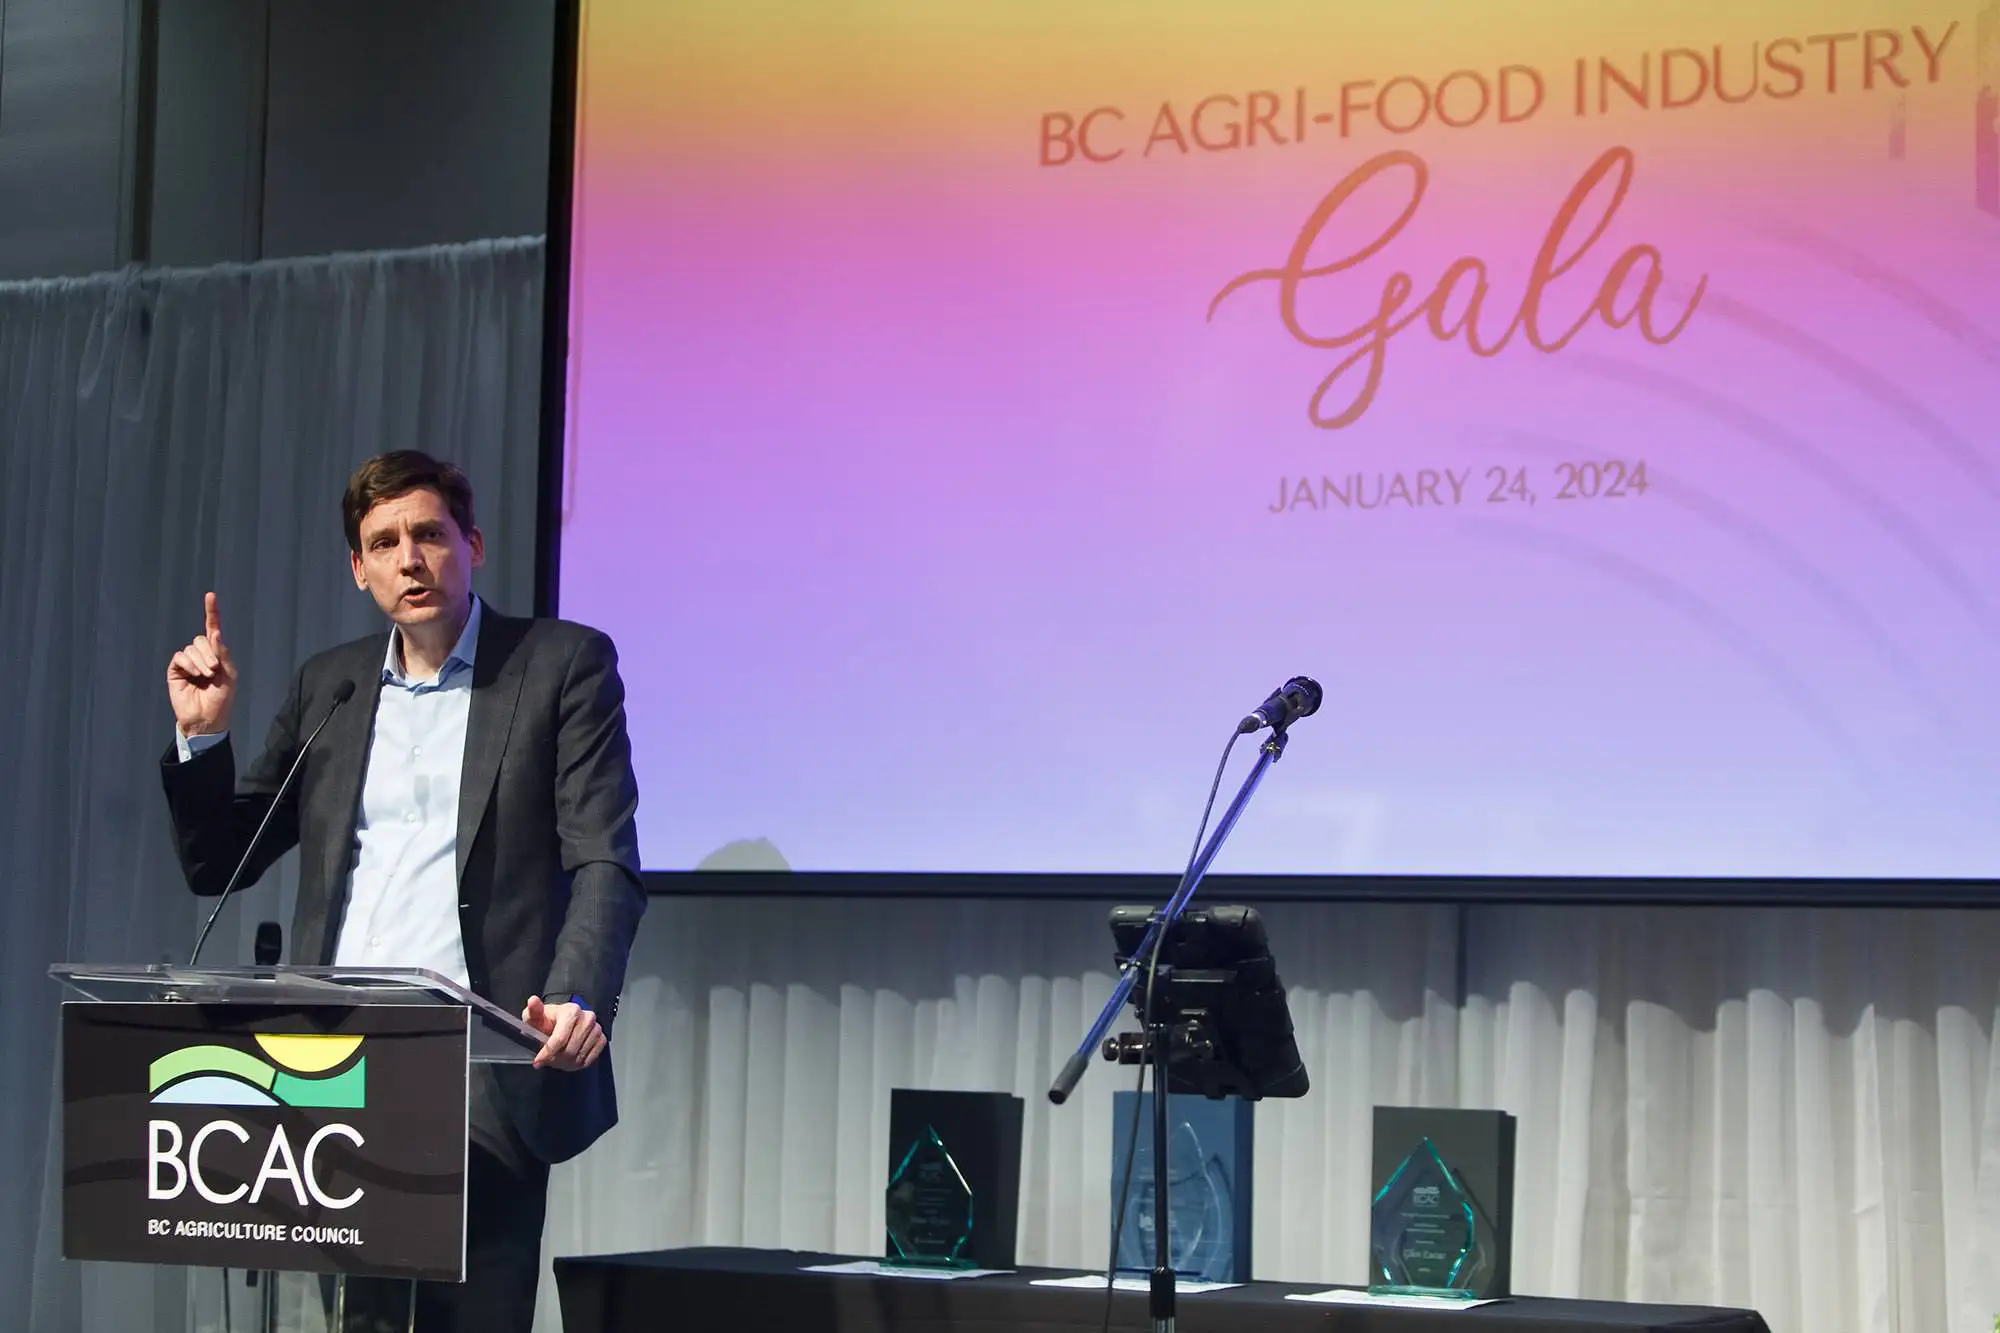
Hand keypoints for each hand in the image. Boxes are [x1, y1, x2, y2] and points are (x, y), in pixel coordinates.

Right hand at [167, 592, 235, 736]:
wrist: (206, 719)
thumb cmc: (221, 700)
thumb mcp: (230, 677)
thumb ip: (224, 655)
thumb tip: (216, 634)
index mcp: (217, 654)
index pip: (213, 629)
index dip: (212, 612)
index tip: (210, 596)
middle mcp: (201, 655)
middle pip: (202, 639)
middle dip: (210, 653)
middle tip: (214, 670)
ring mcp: (187, 662)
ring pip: (191, 648)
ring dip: (200, 661)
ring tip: (206, 676)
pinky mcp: (175, 670)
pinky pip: (180, 657)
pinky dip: (188, 664)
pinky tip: (194, 676)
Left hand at [522, 995, 605, 1070]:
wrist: (560, 1024)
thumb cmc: (547, 1022)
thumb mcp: (536, 1016)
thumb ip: (534, 1011)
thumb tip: (533, 1001)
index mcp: (572, 1010)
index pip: (560, 1038)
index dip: (547, 1052)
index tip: (538, 1061)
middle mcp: (587, 1017)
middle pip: (570, 1050)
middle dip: (556, 1059)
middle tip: (548, 1060)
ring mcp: (596, 1028)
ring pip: (579, 1057)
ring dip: (566, 1063)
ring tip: (558, 1059)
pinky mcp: (601, 1038)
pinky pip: (590, 1059)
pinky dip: (578, 1063)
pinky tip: (569, 1059)